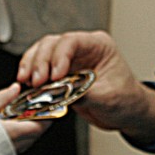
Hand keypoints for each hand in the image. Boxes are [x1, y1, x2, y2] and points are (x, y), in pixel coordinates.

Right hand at [0, 83, 49, 153]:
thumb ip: (3, 97)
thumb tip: (15, 88)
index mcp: (14, 132)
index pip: (41, 124)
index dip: (48, 114)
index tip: (50, 105)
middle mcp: (17, 145)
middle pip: (38, 132)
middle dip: (41, 120)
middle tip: (39, 108)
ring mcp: (12, 154)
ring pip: (31, 140)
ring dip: (32, 128)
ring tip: (25, 116)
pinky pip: (22, 146)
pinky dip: (23, 136)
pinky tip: (14, 128)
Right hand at [16, 31, 154, 143]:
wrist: (128, 113)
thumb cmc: (127, 100)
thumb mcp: (109, 98)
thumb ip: (86, 93)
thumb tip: (63, 93)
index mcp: (99, 46)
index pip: (72, 41)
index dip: (59, 56)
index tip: (54, 75)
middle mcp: (82, 49)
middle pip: (52, 44)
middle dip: (40, 62)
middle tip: (36, 82)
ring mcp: (70, 61)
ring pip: (42, 53)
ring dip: (31, 67)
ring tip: (27, 83)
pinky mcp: (61, 75)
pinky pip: (41, 70)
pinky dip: (32, 76)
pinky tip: (26, 86)